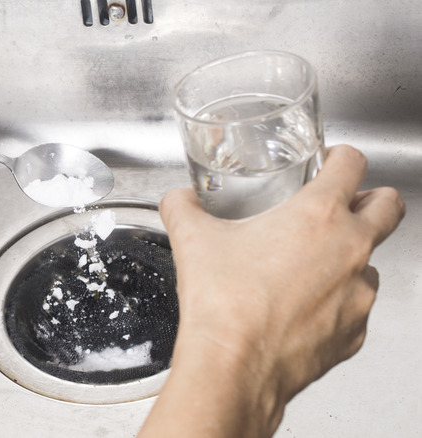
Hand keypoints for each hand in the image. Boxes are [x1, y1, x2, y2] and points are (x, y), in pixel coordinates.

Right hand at [140, 145, 404, 436]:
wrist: (232, 366)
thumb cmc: (222, 304)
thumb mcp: (192, 240)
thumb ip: (183, 208)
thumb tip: (178, 201)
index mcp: (318, 215)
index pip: (353, 163)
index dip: (341, 156)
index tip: (330, 163)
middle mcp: (351, 249)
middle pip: (389, 206)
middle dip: (370, 199)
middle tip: (340, 206)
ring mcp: (359, 294)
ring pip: (372, 262)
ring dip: (349, 257)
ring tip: (307, 268)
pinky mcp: (355, 331)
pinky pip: (355, 308)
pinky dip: (335, 303)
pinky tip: (300, 309)